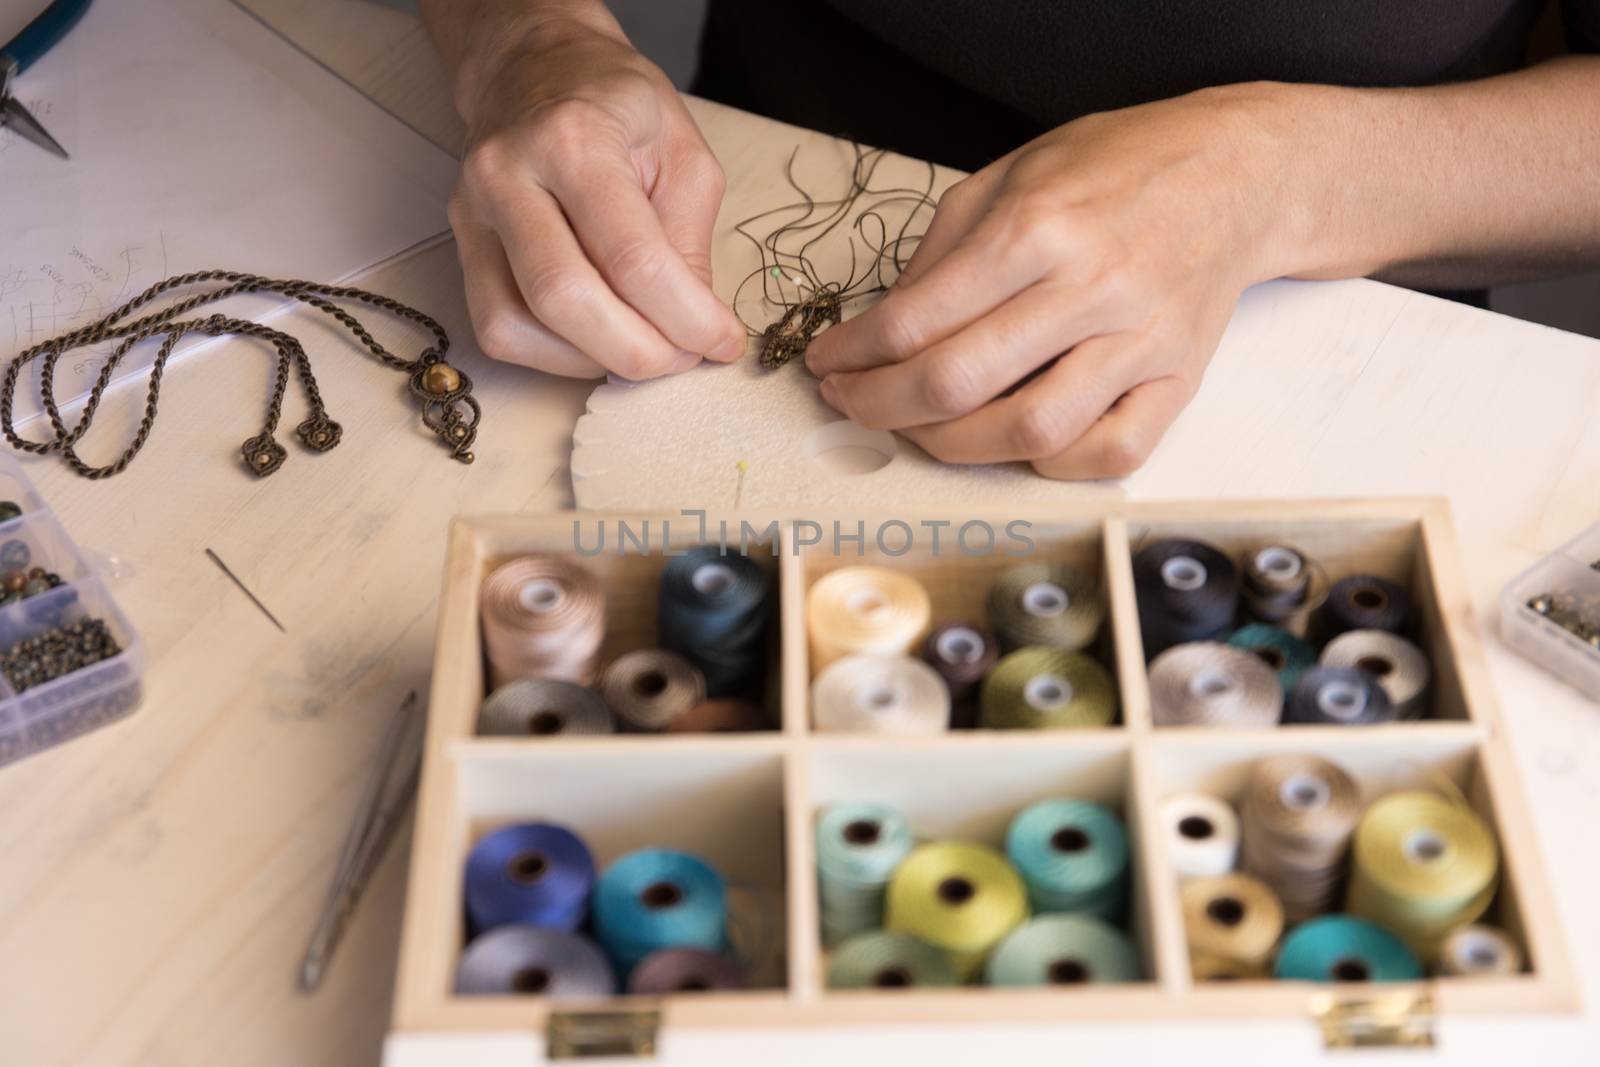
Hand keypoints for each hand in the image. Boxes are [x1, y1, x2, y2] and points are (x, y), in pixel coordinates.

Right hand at [448, 17, 745, 378]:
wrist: (535, 66)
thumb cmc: (616, 105)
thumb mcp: (683, 152)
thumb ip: (690, 241)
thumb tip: (694, 328)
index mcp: (576, 140)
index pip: (632, 259)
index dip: (686, 318)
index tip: (721, 342)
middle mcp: (510, 175)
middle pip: (564, 299)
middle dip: (636, 351)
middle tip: (682, 358)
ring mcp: (475, 213)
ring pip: (517, 325)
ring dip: (591, 360)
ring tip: (641, 346)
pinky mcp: (461, 243)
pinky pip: (496, 327)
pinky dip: (553, 354)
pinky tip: (595, 338)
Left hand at [805, 87, 1288, 477]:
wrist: (1234, 173)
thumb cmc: (1114, 168)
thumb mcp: (1008, 175)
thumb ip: (939, 253)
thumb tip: (879, 329)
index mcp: (1039, 227)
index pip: (915, 319)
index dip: (852, 354)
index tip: (826, 364)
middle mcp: (1092, 287)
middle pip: (958, 383)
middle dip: (880, 406)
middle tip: (852, 402)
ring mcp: (1142, 341)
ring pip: (1030, 431)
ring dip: (952, 445)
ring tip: (919, 425)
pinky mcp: (1179, 380)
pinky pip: (1109, 453)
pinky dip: (1050, 462)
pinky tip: (1012, 439)